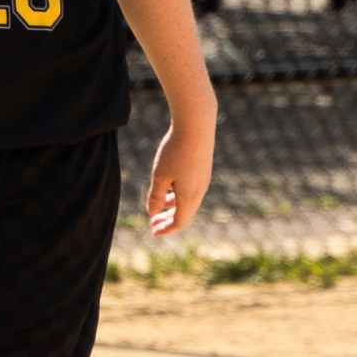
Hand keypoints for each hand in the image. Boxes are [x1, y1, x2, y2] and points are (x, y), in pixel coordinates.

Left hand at [144, 119, 214, 237]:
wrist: (196, 125)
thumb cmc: (175, 150)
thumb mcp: (160, 175)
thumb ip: (156, 196)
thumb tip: (153, 213)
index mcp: (189, 196)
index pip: (179, 222)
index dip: (166, 229)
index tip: (153, 232)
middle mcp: (200, 191)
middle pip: (185, 214)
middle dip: (168, 221)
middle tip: (153, 225)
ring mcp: (203, 180)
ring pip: (188, 202)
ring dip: (173, 208)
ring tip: (158, 210)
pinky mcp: (203, 169)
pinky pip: (191, 190)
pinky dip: (178, 196)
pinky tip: (168, 189)